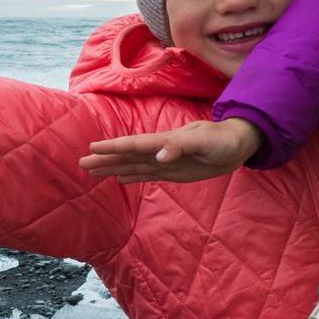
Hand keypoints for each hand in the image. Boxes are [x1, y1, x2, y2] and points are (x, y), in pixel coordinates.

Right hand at [78, 118, 264, 184]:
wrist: (237, 145)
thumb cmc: (222, 140)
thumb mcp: (204, 142)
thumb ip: (181, 147)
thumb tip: (159, 156)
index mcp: (166, 141)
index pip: (135, 144)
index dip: (114, 147)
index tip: (93, 148)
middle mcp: (161, 151)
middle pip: (128, 155)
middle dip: (106, 159)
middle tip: (81, 163)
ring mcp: (165, 161)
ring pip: (133, 165)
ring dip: (113, 168)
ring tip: (91, 171)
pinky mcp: (172, 172)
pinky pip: (146, 174)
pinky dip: (131, 176)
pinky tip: (118, 178)